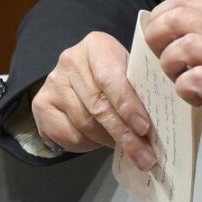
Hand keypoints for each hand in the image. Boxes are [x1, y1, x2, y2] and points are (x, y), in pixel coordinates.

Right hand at [30, 31, 156, 169]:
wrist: (81, 73)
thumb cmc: (114, 74)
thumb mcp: (129, 71)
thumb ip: (139, 88)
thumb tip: (161, 124)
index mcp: (97, 45)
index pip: (111, 79)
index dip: (128, 106)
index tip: (144, 128)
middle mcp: (70, 60)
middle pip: (98, 106)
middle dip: (124, 134)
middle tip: (144, 156)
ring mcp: (52, 82)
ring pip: (84, 123)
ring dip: (108, 141)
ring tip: (128, 149)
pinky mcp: (41, 103)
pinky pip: (67, 134)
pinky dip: (86, 145)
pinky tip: (99, 143)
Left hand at [147, 0, 201, 150]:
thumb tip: (189, 41)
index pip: (187, 0)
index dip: (162, 15)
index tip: (160, 35)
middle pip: (178, 17)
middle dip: (157, 37)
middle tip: (161, 58)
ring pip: (183, 45)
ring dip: (170, 65)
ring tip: (179, 80)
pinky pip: (196, 79)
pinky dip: (186, 89)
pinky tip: (195, 99)